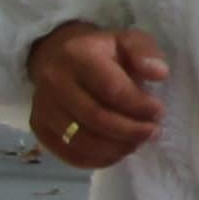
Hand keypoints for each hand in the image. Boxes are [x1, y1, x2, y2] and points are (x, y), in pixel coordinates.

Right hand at [27, 23, 171, 167]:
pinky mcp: (39, 129)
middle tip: (153, 132)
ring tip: (138, 142)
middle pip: (96, 118)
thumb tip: (159, 74)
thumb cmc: (102, 53)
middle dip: (131, 131)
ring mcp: (42, 107)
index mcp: (76, 55)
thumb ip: (145, 52)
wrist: (60, 58)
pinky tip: (118, 151)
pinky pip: (71, 155)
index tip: (158, 111)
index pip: (111, 89)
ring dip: (118, 148)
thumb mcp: (128, 40)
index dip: (139, 105)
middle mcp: (53, 81)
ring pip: (83, 141)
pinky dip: (100, 159)